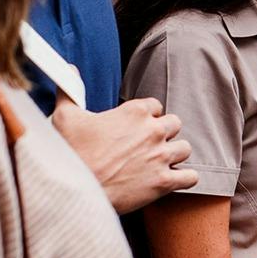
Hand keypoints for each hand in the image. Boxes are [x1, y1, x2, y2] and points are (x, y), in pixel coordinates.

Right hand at [52, 96, 196, 213]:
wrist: (72, 188)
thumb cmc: (70, 152)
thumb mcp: (65, 116)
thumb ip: (70, 90)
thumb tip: (69, 69)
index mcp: (135, 111)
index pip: (155, 106)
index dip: (146, 117)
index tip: (135, 128)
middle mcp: (153, 130)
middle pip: (175, 124)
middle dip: (163, 133)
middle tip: (148, 145)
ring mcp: (161, 156)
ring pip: (185, 148)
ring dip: (174, 154)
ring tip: (160, 162)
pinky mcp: (163, 181)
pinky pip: (190, 177)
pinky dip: (184, 178)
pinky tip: (173, 179)